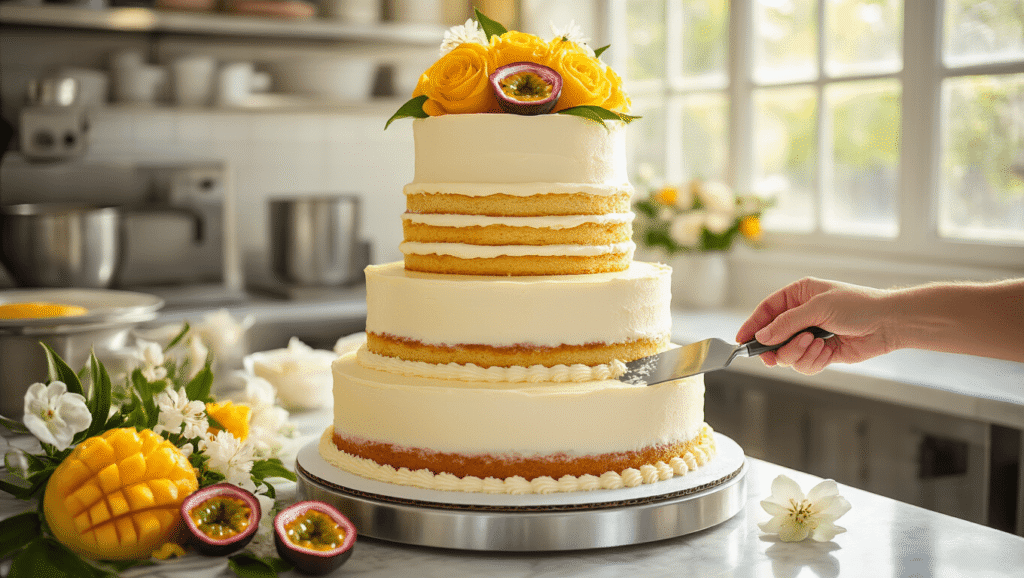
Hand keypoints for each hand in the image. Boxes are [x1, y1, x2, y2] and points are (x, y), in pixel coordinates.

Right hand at [735, 277, 898, 374]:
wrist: (888, 323)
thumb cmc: (858, 306)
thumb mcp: (818, 308)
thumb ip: (787, 323)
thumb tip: (762, 336)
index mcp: (797, 295)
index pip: (766, 311)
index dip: (752, 325)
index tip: (741, 340)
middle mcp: (801, 316)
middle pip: (772, 337)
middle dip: (778, 347)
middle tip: (778, 354)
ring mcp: (810, 336)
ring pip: (786, 355)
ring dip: (799, 353)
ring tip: (817, 344)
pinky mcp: (820, 353)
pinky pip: (803, 365)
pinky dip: (812, 361)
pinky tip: (826, 351)